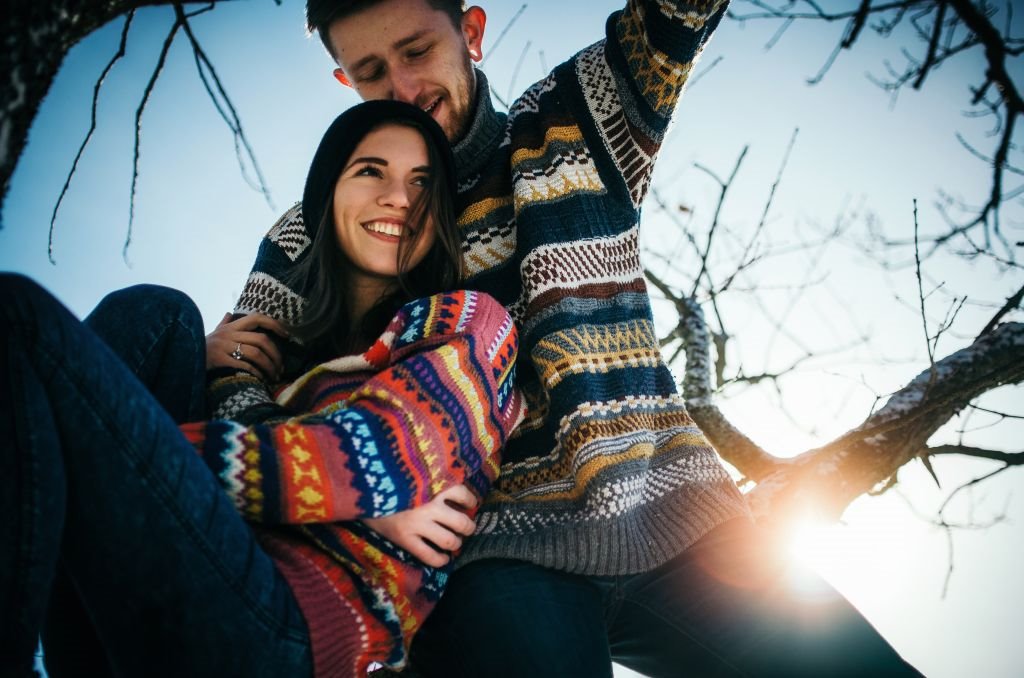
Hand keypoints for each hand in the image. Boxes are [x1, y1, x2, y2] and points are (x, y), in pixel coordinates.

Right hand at [206, 312, 288, 380]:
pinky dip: (256, 374)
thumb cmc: (201, 349)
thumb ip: (223, 324)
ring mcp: (223, 347)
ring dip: (269, 366)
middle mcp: (228, 334)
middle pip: (261, 340)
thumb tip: (229, 313)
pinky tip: (261, 380)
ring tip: (274, 376)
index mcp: (230, 327)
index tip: (287, 335)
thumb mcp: (212, 334)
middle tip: (281, 368)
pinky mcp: (219, 360)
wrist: (182, 361)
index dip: (274, 324)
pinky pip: (244, 366)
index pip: (256, 318)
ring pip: (256, 353)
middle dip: (276, 354)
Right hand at [363, 485, 478, 567]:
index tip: (469, 504)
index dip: (470, 501)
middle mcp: (429, 505)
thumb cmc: (391, 477)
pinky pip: (429, 556)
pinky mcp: (404, 539)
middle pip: (462, 522)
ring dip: (456, 543)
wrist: (360, 487)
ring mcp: (417, 524)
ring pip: (450, 541)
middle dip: (468, 527)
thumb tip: (455, 490)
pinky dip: (440, 560)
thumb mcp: (415, 472)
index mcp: (434, 484)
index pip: (463, 494)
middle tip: (466, 527)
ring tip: (454, 542)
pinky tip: (443, 558)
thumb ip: (434, 478)